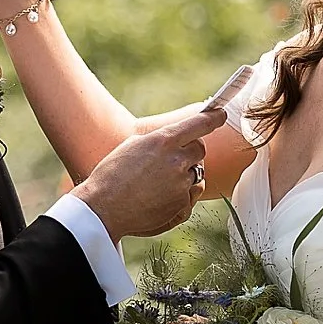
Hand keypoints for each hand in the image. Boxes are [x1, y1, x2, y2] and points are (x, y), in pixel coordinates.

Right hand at [71, 106, 226, 240]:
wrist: (103, 208)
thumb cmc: (111, 175)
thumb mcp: (132, 145)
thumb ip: (160, 140)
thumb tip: (177, 138)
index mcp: (163, 141)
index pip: (199, 124)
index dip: (213, 118)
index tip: (220, 115)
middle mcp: (177, 161)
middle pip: (199, 150)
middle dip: (189, 153)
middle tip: (171, 160)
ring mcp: (181, 185)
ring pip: (196, 174)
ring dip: (183, 176)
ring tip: (158, 182)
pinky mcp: (182, 205)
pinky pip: (190, 195)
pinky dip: (180, 196)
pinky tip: (159, 197)